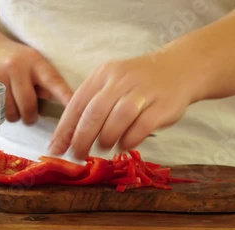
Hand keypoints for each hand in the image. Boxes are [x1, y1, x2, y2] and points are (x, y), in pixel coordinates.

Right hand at [0, 37, 71, 123]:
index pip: (53, 81)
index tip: (74, 108)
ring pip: (11, 112)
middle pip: (28, 105)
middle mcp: (16, 67)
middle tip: (30, 116)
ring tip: (13, 106)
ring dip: (14, 116)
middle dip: (31, 116)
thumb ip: (44, 83)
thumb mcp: (31, 63)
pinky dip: (0, 113)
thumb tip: (60, 104)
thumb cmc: (12, 58)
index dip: (64, 96)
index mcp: (34, 61)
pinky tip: (0, 103)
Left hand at [49, 53, 201, 158]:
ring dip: (107, 138)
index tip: (55, 149)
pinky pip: (142, 126)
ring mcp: (143, 91)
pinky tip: (125, 144)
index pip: (77, 104)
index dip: (64, 129)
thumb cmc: (137, 82)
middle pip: (94, 112)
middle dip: (82, 138)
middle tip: (77, 155)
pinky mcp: (162, 105)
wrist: (179, 68)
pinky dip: (130, 139)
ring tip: (103, 147)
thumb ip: (91, 105)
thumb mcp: (111, 84)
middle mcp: (120, 80)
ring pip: (118, 118)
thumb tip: (67, 138)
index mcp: (102, 75)